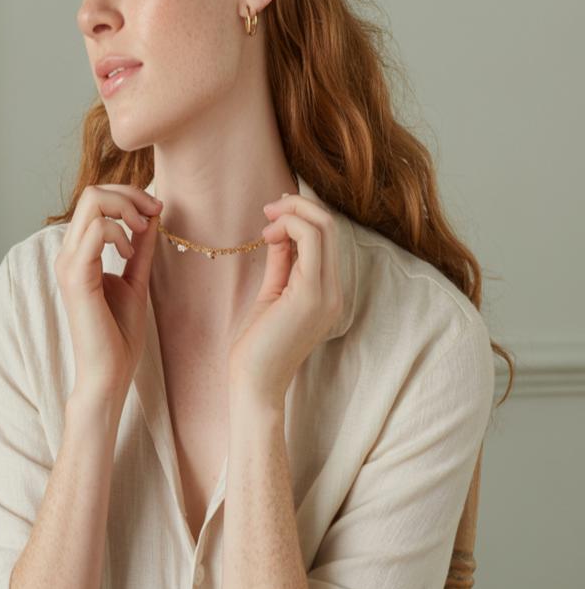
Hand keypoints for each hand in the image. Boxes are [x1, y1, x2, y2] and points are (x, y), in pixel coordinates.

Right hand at [54, 184, 162, 405]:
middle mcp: (68, 253)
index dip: (128, 196)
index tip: (156, 211)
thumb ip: (140, 248)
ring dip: (127, 209)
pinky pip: (96, 230)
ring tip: (142, 233)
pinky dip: (119, 231)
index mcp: (78, 253)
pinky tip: (128, 252)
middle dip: (130, 195)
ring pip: (92, 202)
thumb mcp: (136, 280)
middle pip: (92, 193)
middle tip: (153, 215)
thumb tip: (152, 215)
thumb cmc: (119, 335)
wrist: (108, 373)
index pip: (94, 200)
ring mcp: (68, 263)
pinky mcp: (76, 276)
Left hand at [228, 191, 345, 407]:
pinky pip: (311, 241)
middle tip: (268, 208)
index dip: (302, 214)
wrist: (254, 382)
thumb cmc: (258, 344)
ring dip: (293, 212)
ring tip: (266, 221)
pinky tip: (267, 235)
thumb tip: (280, 231)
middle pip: (330, 226)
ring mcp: (327, 293)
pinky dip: (290, 226)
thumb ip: (282, 262)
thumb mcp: (272, 292)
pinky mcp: (311, 294)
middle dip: (298, 205)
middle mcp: (334, 290)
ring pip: (324, 227)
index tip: (271, 215)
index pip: (327, 237)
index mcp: (327, 291)